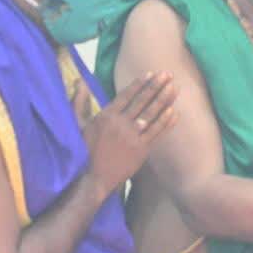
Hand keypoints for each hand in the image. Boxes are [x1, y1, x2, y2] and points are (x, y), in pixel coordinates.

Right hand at [79, 72, 177, 195]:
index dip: (140, 84)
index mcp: (106, 116)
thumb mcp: (77, 124)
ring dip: (164, 100)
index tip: (151, 74)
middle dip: (156, 86)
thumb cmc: (84, 151)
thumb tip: (79, 82)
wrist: (93, 178)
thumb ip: (79, 101)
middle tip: (168, 74)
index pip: (126, 95)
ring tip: (175, 88)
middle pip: (142, 101)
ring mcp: (132, 137)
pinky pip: (156, 133)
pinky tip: (174, 112)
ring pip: (152, 115)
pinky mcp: (141, 150)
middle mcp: (121, 124)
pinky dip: (166, 122)